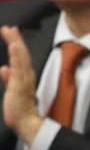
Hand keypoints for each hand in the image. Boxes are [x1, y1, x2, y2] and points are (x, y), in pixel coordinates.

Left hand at [0, 26, 42, 144]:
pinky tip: (14, 47)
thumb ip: (8, 78)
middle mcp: (26, 75)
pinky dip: (17, 56)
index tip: (11, 32)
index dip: (16, 44)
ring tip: (11, 32)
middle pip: (22, 54)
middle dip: (16, 39)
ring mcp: (24, 79)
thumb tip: (3, 68)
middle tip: (10, 27)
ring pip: (21, 58)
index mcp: (24, 76)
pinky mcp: (20, 84)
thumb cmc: (18, 109)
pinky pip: (19, 68)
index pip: (20, 57)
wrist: (24, 122)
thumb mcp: (12, 90)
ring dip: (16, 44)